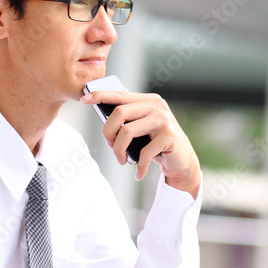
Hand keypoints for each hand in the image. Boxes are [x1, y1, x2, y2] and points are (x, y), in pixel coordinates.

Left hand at [80, 90, 201, 198]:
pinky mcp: (170, 136)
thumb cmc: (156, 145)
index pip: (120, 94)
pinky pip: (143, 152)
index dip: (101, 95)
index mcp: (148, 100)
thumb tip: (103, 116)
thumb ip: (128, 119)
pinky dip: (138, 166)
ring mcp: (164, 120)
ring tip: (121, 161)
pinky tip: (138, 173)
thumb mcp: (142, 129)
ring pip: (126, 132)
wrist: (182, 162)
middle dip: (108, 133)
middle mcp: (157, 106)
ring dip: (119, 151)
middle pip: (119, 112)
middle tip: (111, 148)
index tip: (85, 99)